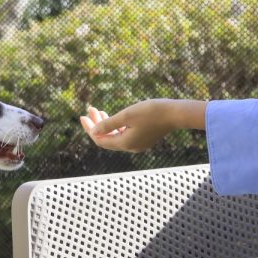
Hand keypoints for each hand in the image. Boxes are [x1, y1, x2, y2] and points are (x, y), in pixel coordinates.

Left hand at [78, 100, 205, 152]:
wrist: (175, 114)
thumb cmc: (151, 112)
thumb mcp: (127, 115)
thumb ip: (109, 124)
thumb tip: (94, 131)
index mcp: (125, 143)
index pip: (100, 139)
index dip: (89, 128)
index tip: (83, 116)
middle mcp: (130, 147)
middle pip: (106, 138)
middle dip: (96, 125)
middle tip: (89, 111)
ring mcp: (138, 144)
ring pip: (115, 136)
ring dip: (106, 124)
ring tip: (98, 111)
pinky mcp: (144, 138)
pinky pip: (124, 134)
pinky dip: (116, 126)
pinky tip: (113, 117)